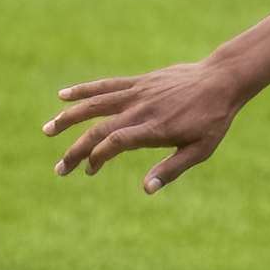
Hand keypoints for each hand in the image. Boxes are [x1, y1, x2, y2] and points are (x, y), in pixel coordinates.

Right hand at [43, 61, 246, 193]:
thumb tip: (146, 189)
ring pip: (96, 104)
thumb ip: (172, 168)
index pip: (115, 144)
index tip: (90, 171)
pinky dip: (84, 90)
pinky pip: (108, 85)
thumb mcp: (201, 149)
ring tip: (47, 130)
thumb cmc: (214, 119)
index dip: (97, 157)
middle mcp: (142, 109)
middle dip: (75, 149)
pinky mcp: (140, 81)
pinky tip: (63, 95)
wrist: (222, 80)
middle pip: (99, 129)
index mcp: (155, 129)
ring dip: (69, 117)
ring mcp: (139, 93)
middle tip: (59, 170)